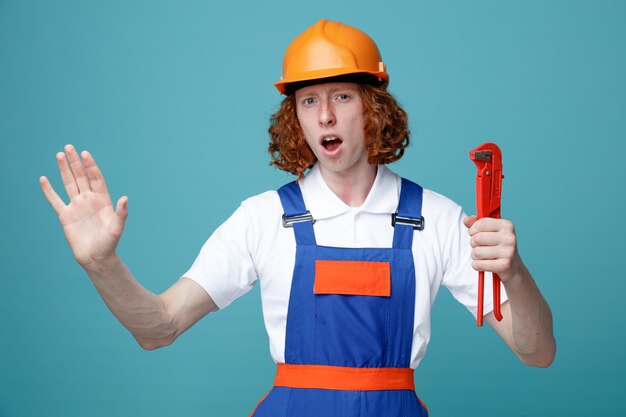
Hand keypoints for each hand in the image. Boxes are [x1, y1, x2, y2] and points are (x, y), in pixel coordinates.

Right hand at [40, 144, 127, 266]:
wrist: (96, 258)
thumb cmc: (109, 243)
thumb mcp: (117, 228)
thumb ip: (121, 213)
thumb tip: (125, 198)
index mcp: (103, 200)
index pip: (96, 178)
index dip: (91, 166)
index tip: (85, 154)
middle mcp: (89, 200)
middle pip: (81, 177)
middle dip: (76, 162)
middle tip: (69, 147)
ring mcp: (77, 206)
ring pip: (69, 184)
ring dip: (64, 170)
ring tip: (59, 155)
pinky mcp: (65, 216)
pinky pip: (55, 200)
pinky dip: (49, 190)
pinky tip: (44, 179)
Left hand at [463, 215, 521, 282]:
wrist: (513, 267)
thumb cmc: (498, 246)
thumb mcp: (490, 231)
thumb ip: (476, 223)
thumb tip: (466, 220)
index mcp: (506, 225)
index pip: (480, 224)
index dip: (472, 230)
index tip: (475, 234)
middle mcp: (509, 237)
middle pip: (476, 238)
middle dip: (473, 244)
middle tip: (480, 246)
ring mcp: (508, 252)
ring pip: (476, 252)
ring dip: (475, 255)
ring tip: (483, 256)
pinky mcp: (504, 266)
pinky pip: (478, 264)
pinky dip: (476, 265)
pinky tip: (484, 264)